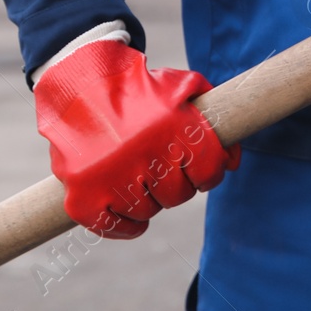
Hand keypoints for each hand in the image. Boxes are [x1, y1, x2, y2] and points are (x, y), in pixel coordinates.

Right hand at [34, 41, 238, 238]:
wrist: (78, 83)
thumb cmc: (137, 87)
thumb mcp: (181, 86)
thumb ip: (213, 118)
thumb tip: (233, 162)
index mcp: (172, 126)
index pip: (209, 171)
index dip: (208, 172)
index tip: (199, 170)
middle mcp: (143, 154)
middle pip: (179, 194)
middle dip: (176, 182)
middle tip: (162, 167)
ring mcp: (110, 178)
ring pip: (148, 211)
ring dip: (148, 199)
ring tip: (138, 176)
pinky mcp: (81, 196)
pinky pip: (112, 227)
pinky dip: (123, 224)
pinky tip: (126, 208)